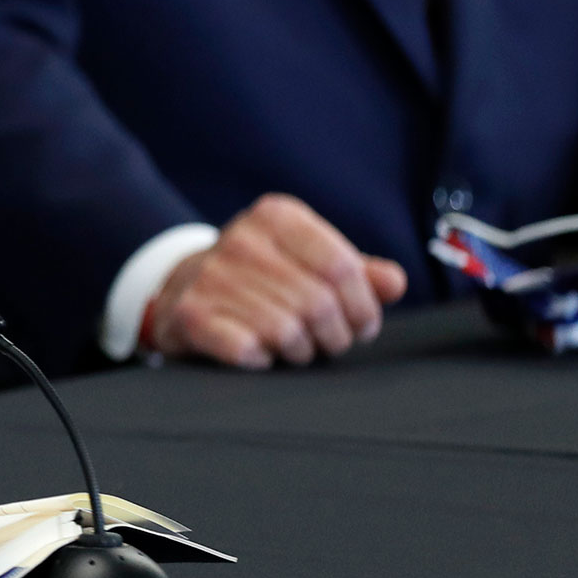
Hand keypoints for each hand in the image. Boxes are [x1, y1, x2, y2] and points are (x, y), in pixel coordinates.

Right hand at [147, 193, 409, 368]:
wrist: (183, 286)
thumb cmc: (262, 277)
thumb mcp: (309, 261)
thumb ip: (358, 272)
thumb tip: (394, 283)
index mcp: (277, 217)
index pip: (342, 267)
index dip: (363, 306)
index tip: (363, 325)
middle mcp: (241, 239)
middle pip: (319, 303)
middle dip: (335, 335)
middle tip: (330, 342)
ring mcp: (211, 275)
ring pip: (287, 331)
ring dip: (301, 351)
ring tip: (296, 347)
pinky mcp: (190, 313)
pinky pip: (246, 349)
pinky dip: (262, 360)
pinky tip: (260, 352)